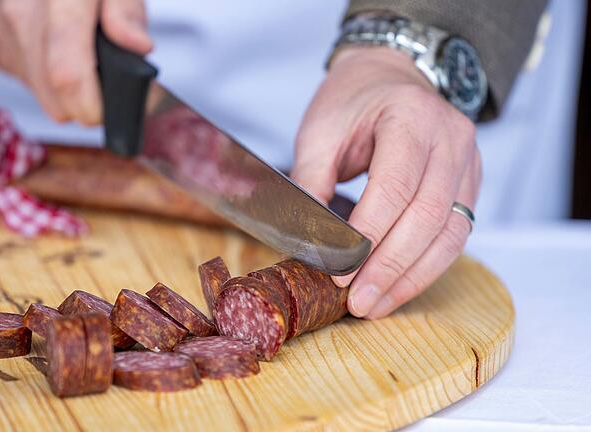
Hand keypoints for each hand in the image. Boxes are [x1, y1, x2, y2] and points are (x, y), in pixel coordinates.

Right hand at [0, 0, 152, 124]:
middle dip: (80, 100)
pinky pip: (17, 74)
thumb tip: (137, 46)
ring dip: (58, 83)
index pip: (66, 76)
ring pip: (35, 89)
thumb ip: (127, 10)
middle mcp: (15, 10)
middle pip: (50, 93)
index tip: (108, 108)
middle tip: (100, 79)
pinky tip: (46, 39)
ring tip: (73, 45)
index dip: (91, 106)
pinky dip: (37, 67)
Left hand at [291, 46, 480, 318]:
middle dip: (391, 267)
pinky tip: (399, 287)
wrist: (390, 74)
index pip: (395, 187)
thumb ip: (312, 181)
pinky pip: (456, 233)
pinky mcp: (469, 184)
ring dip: (413, 276)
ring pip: (451, 233)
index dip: (369, 235)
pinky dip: (427, 265)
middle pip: (429, 216)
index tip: (341, 272)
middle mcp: (450, 139)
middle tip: (359, 302)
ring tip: (377, 305)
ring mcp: (468, 162)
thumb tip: (308, 240)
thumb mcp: (320, 131)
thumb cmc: (352, 100)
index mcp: (411, 117)